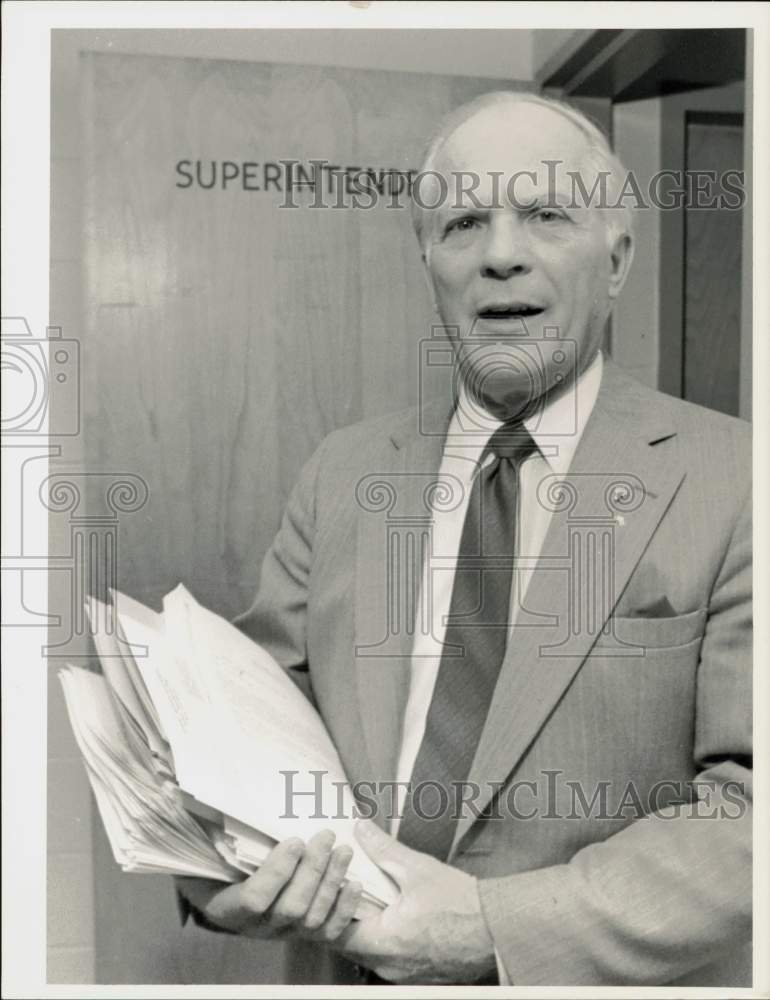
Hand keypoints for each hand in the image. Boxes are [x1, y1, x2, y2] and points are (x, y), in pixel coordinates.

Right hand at [176, 829, 361, 941]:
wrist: (227, 887)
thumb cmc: (215, 858)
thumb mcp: (199, 843)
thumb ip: (197, 819)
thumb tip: (175, 786)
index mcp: (225, 906)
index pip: (254, 899)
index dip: (277, 872)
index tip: (294, 840)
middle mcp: (255, 927)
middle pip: (290, 908)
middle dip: (312, 871)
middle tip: (326, 835)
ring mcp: (281, 932)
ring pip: (311, 918)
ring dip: (331, 883)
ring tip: (344, 850)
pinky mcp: (303, 933)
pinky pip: (327, 932)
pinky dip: (344, 910)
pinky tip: (354, 883)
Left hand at [334, 820, 496, 983]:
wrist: (500, 930)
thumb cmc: (463, 904)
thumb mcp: (418, 869)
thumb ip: (383, 849)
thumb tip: (361, 828)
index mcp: (384, 942)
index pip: (335, 934)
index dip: (329, 910)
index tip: (330, 889)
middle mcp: (389, 966)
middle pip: (350, 945)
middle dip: (344, 918)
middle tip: (347, 889)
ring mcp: (404, 975)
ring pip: (369, 954)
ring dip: (365, 929)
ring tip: (370, 900)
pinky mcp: (418, 975)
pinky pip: (389, 960)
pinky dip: (384, 939)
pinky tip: (393, 916)